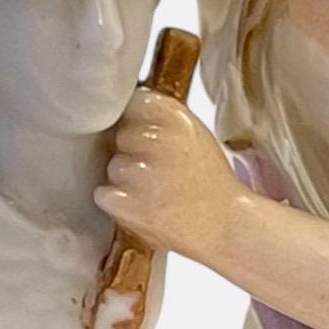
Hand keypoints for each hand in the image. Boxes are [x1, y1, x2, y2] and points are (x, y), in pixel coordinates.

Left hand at [94, 89, 241, 264]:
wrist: (225, 227)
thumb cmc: (212, 184)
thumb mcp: (196, 135)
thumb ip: (163, 119)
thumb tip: (131, 109)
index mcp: (175, 117)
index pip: (134, 102)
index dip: (138, 121)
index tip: (147, 135)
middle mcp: (155, 139)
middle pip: (120, 135)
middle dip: (132, 151)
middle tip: (158, 171)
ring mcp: (138, 172)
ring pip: (113, 166)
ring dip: (125, 180)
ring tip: (155, 193)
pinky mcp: (123, 202)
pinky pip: (104, 194)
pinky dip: (118, 203)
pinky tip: (144, 207)